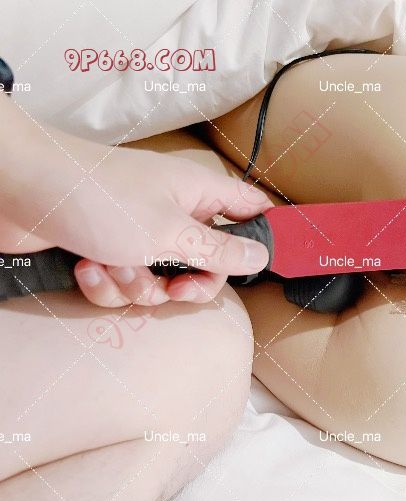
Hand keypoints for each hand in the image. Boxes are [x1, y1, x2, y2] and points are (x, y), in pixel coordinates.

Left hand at [0, 96, 273, 306]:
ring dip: (136, 284)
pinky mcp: (108, 252)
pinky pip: (125, 283)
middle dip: (186, 283)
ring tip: (112, 264)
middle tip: (174, 286)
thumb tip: (261, 257)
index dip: (263, 236)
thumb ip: (220, 251)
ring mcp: (140, 233)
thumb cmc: (100, 199)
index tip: (263, 265)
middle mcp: (174, 213)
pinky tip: (87, 267)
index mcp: (199, 195)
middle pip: (207, 261)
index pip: (251, 210)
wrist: (18, 190)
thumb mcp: (170, 233)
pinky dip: (106, 283)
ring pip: (162, 280)